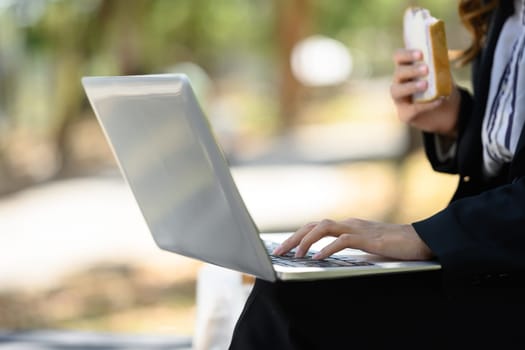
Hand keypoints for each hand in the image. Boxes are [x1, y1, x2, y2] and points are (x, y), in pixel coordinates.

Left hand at [272, 218, 433, 260]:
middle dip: (294, 238)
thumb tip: (330, 257)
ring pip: (324, 228)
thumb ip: (349, 248)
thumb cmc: (395, 246)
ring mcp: (358, 229)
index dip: (297, 236)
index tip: (283, 249)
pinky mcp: (368, 238)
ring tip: (295, 255)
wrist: (421, 240)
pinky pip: (343, 240)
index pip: (315, 227)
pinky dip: (327, 248)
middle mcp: (349, 223)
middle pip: (313, 225)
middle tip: (278, 252)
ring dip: (306, 241)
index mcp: (347, 225)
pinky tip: (317, 258)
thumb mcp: (366, 246)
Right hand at [390, 49, 460, 137]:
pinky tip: (438, 100)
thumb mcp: (443, 73)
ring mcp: (400, 99)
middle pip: (398, 73)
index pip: (398, 57)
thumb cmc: (441, 88)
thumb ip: (440, 64)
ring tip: (425, 85)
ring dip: (410, 86)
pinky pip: (411, 109)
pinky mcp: (404, 114)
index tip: (420, 54)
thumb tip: (442, 54)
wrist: (447, 111)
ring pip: (396, 91)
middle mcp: (399, 82)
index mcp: (406, 68)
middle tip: (426, 69)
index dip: (406, 54)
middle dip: (411, 70)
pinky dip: (425, 105)